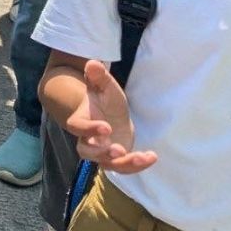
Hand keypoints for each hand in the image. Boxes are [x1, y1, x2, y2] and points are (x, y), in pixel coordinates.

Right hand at [65, 59, 158, 173]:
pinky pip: (123, 167)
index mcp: (81, 120)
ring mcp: (101, 153)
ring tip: (141, 157)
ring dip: (123, 163)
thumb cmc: (105, 99)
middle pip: (86, 151)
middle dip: (101, 152)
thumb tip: (93, 63)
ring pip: (106, 164)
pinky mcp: (115, 160)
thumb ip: (98, 77)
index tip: (106, 127)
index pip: (78, 127)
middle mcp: (87, 140)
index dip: (89, 129)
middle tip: (117, 149)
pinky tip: (152, 156)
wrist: (110, 115)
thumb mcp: (104, 86)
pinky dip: (138, 165)